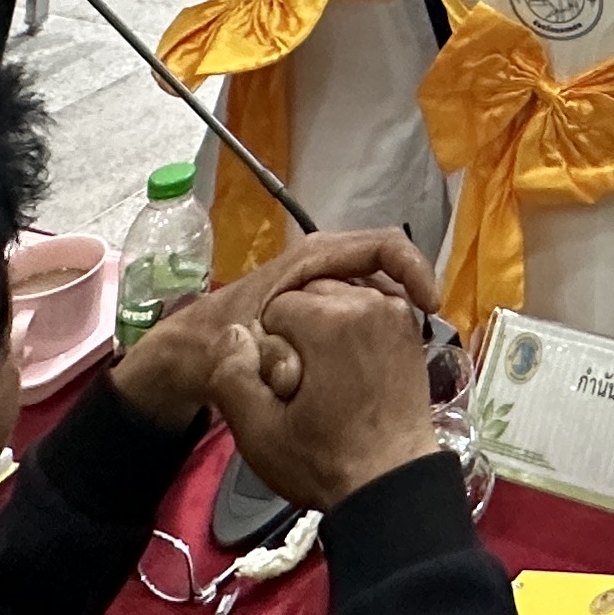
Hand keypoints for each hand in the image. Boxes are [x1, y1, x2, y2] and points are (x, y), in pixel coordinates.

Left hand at [100, 226, 436, 429]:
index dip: (414, 270)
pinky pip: (362, 315)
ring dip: (392, 324)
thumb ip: (274, 348)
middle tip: (416, 348)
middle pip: (387, 271)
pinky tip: (379, 370)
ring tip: (400, 364)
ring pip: (377, 296)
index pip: (383, 245)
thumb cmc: (208, 345)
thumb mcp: (240, 346)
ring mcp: (323, 288)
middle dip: (405, 304)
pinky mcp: (322, 313)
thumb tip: (318, 352)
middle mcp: (323, 266)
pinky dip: (376, 335)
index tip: (431, 307)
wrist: (182, 359)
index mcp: (311, 259)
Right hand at [206, 276, 442, 512]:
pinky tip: (350, 367)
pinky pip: (368, 306)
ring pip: (339, 296)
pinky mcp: (410, 327)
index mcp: (330, 321)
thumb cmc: (323, 462)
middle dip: (298, 331)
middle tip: (305, 385)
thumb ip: (232, 375)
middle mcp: (368, 302)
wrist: (391, 484)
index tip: (285, 386)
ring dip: (326, 327)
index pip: (276, 308)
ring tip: (328, 380)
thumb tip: (234, 331)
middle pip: (309, 295)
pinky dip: (354, 327)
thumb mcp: (259, 432)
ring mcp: (395, 312)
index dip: (271, 347)